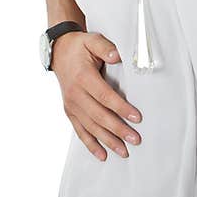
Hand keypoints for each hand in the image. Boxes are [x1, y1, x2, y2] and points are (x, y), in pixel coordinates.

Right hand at [51, 31, 141, 160]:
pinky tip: (102, 155)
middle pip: (99, 116)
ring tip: (124, 152)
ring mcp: (71, 105)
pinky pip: (80, 131)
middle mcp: (75, 94)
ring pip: (90, 127)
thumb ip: (105, 47)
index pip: (104, 96)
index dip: (121, 108)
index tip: (137, 117)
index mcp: (83, 77)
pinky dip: (91, 144)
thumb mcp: (92, 40)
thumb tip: (117, 56)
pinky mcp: (70, 112)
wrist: (59, 52)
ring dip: (107, 141)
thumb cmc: (80, 47)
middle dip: (118, 130)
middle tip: (136, 139)